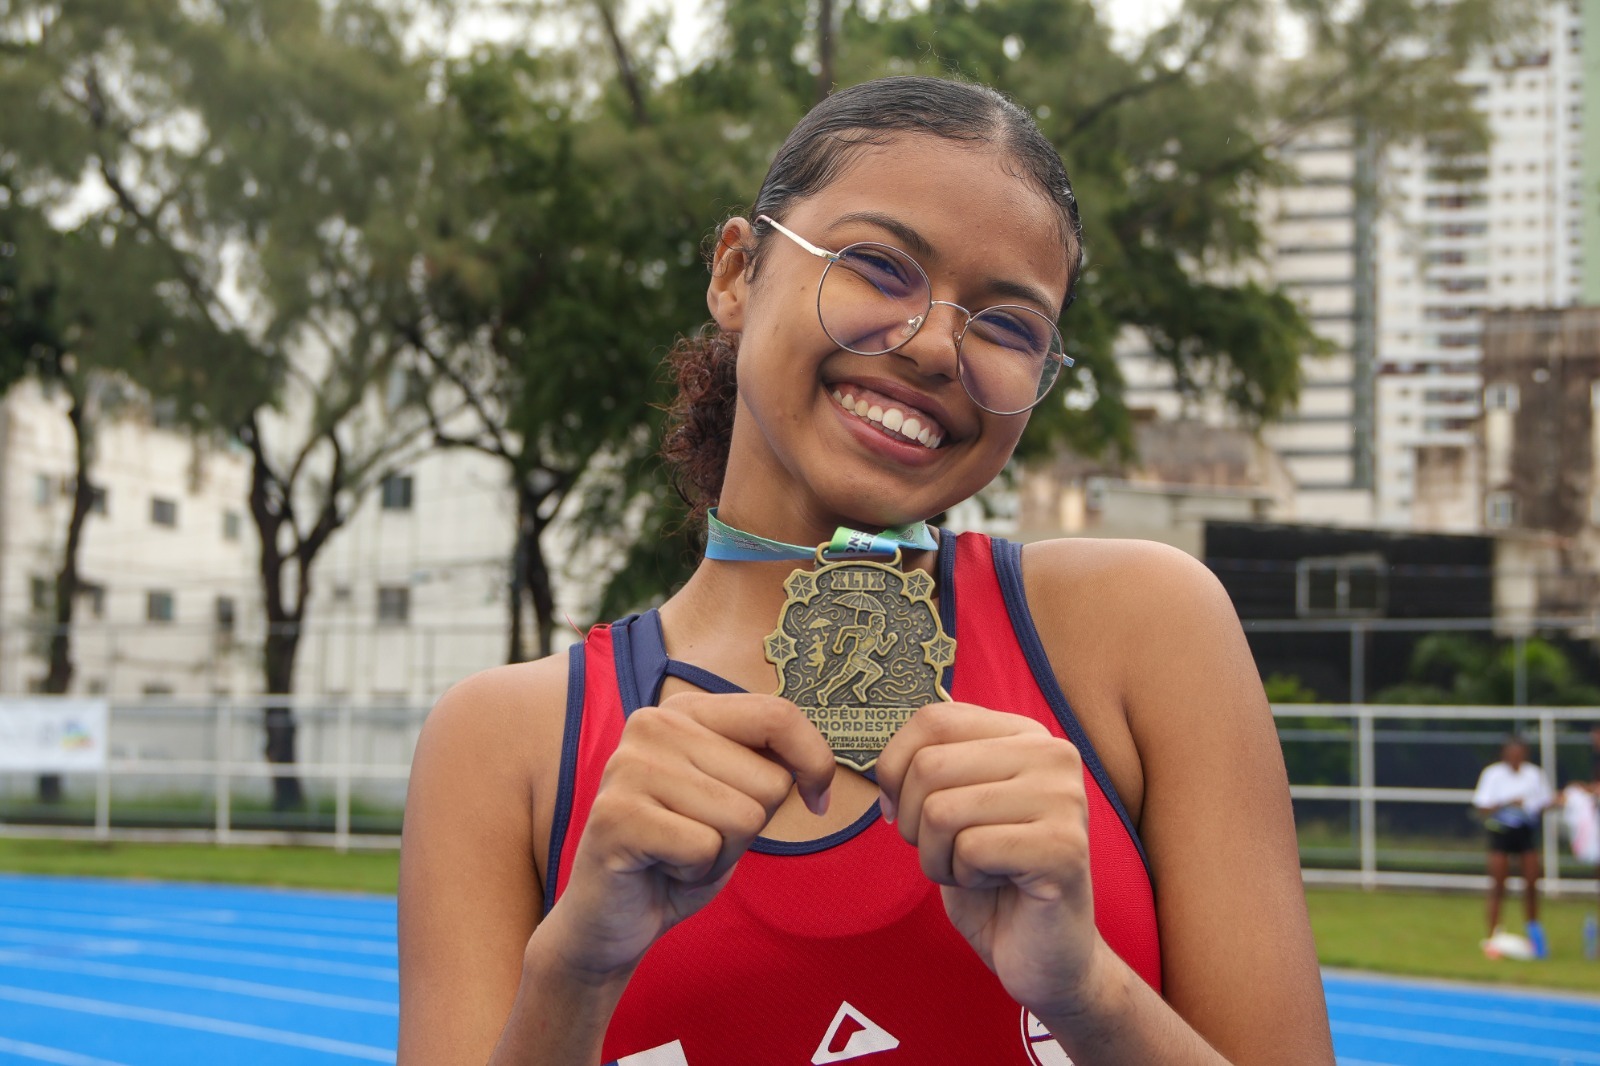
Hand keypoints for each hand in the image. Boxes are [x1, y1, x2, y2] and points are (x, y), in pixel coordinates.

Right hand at [539, 692, 833, 984]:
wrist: (612, 916)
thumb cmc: (683, 852)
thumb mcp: (738, 796)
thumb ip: (769, 763)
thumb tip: (820, 764)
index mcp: (686, 709)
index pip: (779, 715)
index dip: (815, 763)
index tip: (816, 799)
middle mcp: (653, 723)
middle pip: (769, 780)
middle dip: (751, 826)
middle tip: (702, 836)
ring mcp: (629, 766)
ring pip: (743, 816)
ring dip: (722, 852)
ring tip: (680, 851)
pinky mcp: (616, 815)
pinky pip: (705, 847)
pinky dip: (696, 872)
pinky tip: (663, 867)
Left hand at [875, 702, 1099, 1015]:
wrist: (1044, 953)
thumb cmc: (992, 877)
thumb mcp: (955, 805)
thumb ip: (932, 764)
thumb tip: (883, 759)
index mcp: (1026, 734)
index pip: (933, 719)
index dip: (894, 768)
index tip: (900, 810)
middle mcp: (1053, 754)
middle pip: (929, 765)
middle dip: (914, 822)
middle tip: (947, 852)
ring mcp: (1064, 799)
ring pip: (941, 810)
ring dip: (937, 857)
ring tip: (972, 870)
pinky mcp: (1063, 848)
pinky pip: (969, 849)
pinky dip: (962, 878)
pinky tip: (996, 886)